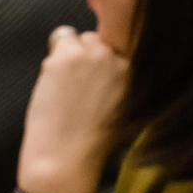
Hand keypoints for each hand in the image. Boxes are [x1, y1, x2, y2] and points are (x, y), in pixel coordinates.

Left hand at [15, 25, 128, 192]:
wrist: (68, 156)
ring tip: (65, 84)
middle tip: (77, 85)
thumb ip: (126, 83)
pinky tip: (54, 80)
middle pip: (98, 39)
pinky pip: (59, 36)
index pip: (121, 49)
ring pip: (77, 36)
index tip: (94, 79)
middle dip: (85, 56)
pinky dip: (53, 53)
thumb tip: (114, 66)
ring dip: (67, 53)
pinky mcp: (68, 55)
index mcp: (140, 76)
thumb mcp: (128, 109)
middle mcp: (122, 60)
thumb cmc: (94, 140)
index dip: (102, 63)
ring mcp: (96, 54)